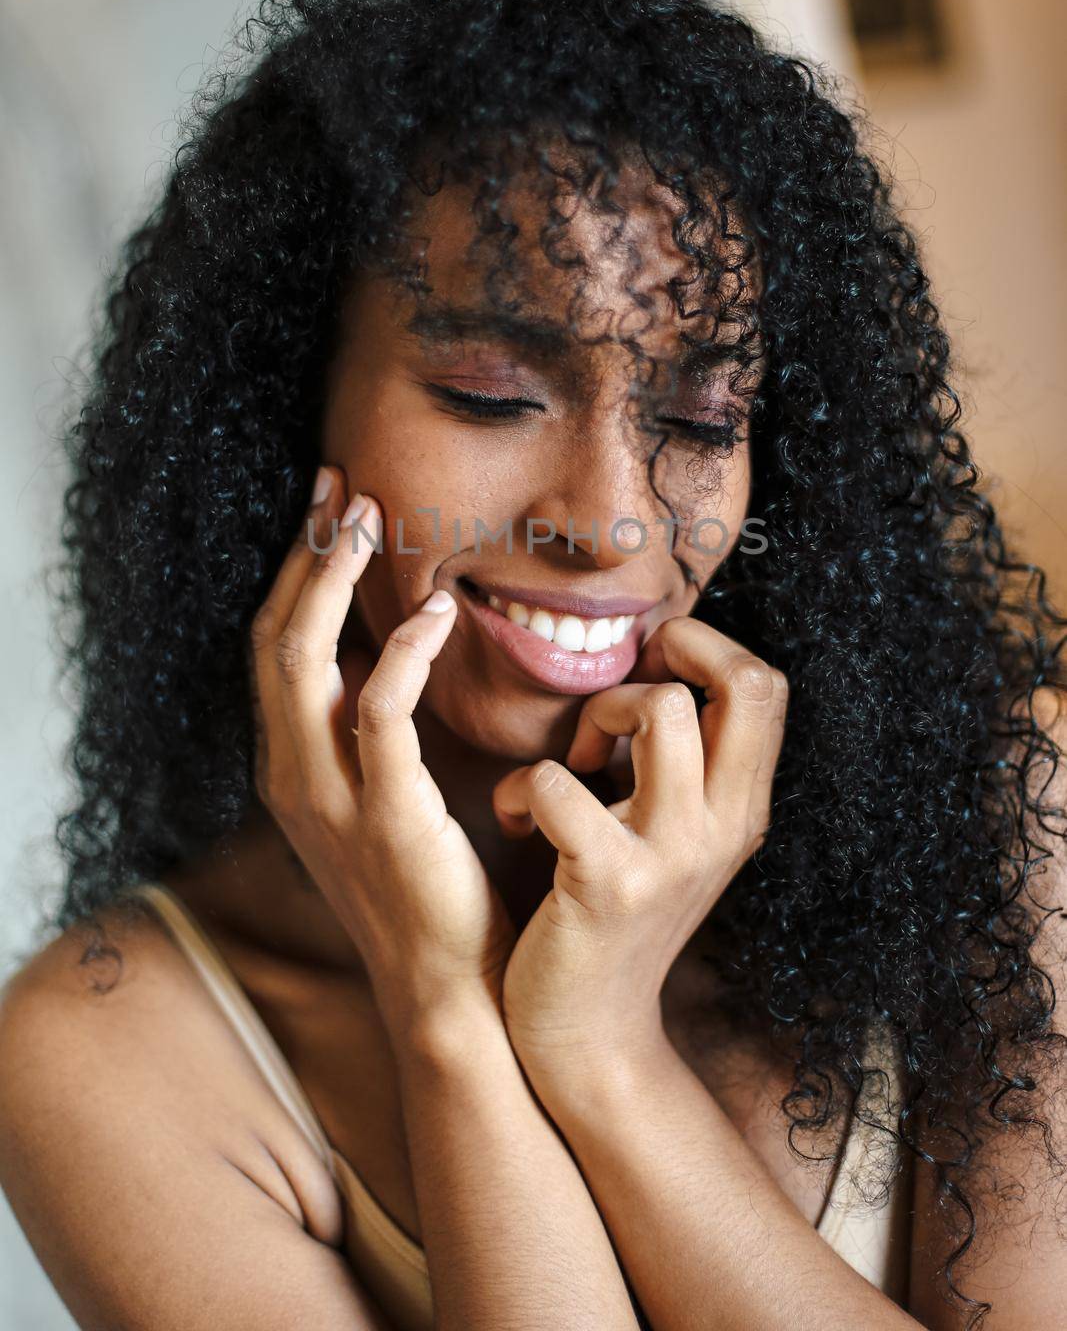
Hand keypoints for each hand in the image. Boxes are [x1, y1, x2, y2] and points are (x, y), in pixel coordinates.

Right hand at [247, 465, 516, 1042]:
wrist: (451, 989)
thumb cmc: (433, 888)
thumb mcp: (386, 799)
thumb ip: (373, 733)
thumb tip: (395, 654)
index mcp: (292, 769)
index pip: (274, 649)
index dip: (297, 573)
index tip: (330, 507)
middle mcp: (293, 777)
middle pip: (273, 639)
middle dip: (305, 554)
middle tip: (342, 486)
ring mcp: (329, 798)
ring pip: (305, 661)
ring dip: (334, 580)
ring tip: (371, 519)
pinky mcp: (384, 815)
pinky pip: (380, 710)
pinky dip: (402, 651)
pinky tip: (438, 612)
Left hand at [491, 616, 788, 1097]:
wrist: (590, 1035)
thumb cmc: (614, 912)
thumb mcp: (673, 836)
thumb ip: (681, 763)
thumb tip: (655, 665)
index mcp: (743, 808)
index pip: (769, 685)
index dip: (709, 648)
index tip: (649, 672)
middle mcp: (725, 826)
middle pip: (745, 681)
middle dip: (674, 652)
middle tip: (618, 701)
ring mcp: (673, 856)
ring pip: (661, 708)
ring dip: (597, 713)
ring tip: (572, 764)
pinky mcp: (606, 884)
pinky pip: (562, 782)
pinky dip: (523, 787)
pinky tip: (516, 819)